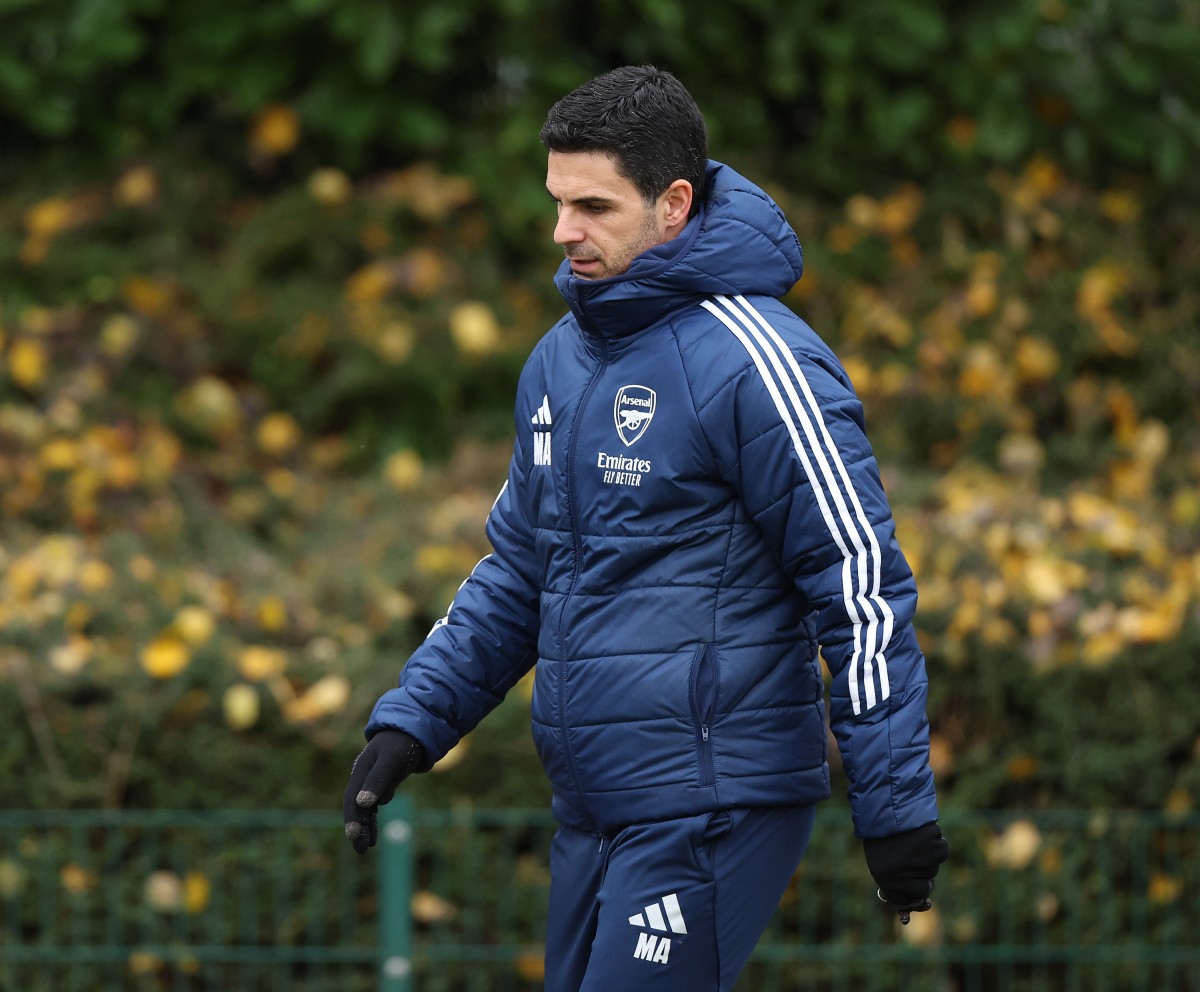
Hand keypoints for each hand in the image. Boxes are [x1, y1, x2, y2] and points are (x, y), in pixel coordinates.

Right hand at [342, 730, 424, 853]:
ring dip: (365, 826)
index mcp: (361, 770)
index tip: (354, 836)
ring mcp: (370, 781)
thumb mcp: (391, 760)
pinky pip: (373, 805)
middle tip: (361, 850)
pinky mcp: (381, 784)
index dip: (352, 818)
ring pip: (364, 809)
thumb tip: (363, 803)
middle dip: (357, 828)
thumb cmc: (401, 743)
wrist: (411, 730)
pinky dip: (372, 819)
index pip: (351, 798)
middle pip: (356, 806)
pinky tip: (374, 833)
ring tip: (368, 846)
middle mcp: (362, 777)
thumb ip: (378, 779)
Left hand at [863, 821, 949, 921]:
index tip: (919, 897)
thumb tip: (925, 901)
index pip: (904, 901)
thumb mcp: (884, 858)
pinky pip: (941, 851)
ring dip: (926, 856)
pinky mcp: (934, 848)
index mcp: (884, 878)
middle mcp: (902, 875)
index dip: (913, 898)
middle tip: (911, 856)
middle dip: (922, 875)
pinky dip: (936, 842)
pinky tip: (922, 832)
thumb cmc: (883, 831)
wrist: (886, 802)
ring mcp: (919, 863)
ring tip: (911, 838)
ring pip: (933, 868)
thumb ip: (900, 880)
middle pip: (925, 888)